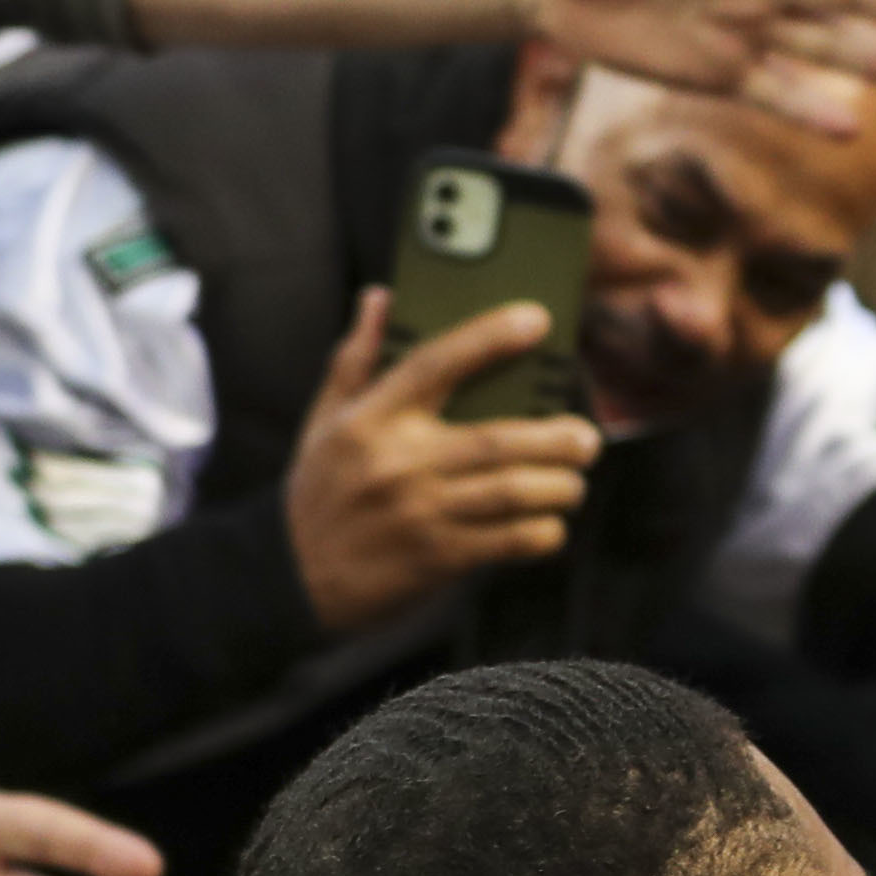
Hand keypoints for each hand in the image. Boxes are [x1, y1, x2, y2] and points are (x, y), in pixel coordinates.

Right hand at [288, 288, 600, 629]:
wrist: (290, 578)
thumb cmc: (318, 492)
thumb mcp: (323, 420)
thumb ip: (357, 358)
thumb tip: (379, 297)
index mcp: (371, 419)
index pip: (435, 363)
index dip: (489, 337)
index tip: (536, 319)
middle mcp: (398, 462)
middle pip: (497, 439)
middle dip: (556, 438)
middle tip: (584, 437)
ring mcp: (420, 513)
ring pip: (512, 492)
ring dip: (559, 486)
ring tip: (574, 481)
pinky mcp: (436, 558)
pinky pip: (507, 541)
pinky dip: (540, 532)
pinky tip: (549, 525)